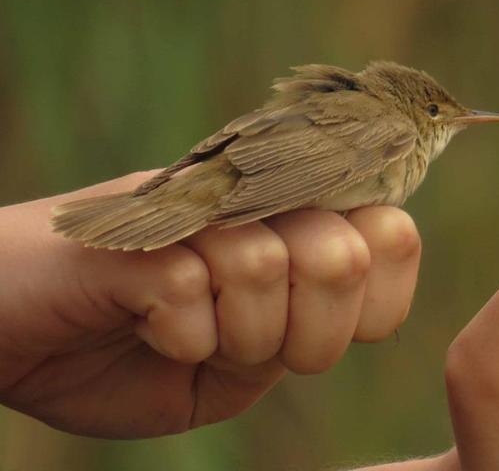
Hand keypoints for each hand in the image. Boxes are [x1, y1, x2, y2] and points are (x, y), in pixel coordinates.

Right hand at [0, 172, 420, 437]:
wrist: (17, 337)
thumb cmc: (134, 349)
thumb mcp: (239, 365)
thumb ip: (302, 330)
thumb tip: (355, 278)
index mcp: (294, 225)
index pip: (396, 237)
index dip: (376, 304)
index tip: (314, 336)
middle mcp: (254, 198)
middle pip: (346, 253)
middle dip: (312, 336)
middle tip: (254, 349)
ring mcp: (194, 209)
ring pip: (272, 267)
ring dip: (238, 341)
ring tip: (194, 338)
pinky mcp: (131, 231)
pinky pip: (192, 292)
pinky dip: (177, 340)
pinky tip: (142, 326)